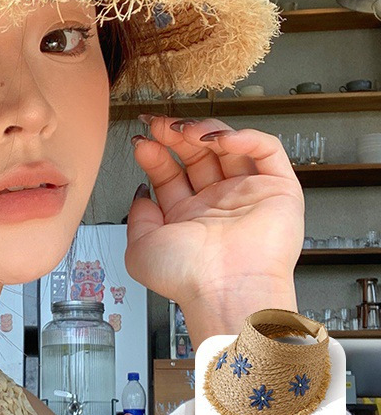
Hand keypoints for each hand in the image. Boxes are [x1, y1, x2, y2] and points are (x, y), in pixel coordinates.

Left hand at [126, 116, 303, 339]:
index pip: (170, 172)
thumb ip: (136, 217)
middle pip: (196, 154)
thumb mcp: (140, 247)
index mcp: (187, 216)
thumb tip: (140, 195)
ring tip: (185, 130)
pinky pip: (267, 151)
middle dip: (175, 135)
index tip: (140, 140)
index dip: (155, 152)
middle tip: (159, 125)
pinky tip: (219, 139)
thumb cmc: (187, 278)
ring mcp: (247, 195)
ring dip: (205, 130)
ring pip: (229, 146)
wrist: (224, 290)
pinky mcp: (278, 190)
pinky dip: (245, 137)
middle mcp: (216, 204)